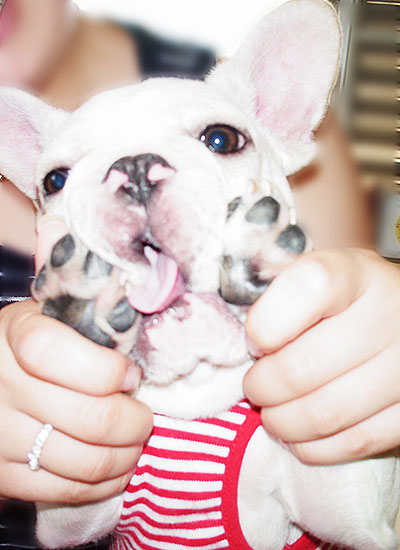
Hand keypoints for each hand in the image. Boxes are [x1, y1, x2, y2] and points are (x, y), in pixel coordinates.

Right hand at [0, 299, 151, 502]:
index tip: (132, 375)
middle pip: (91, 418)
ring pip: (87, 461)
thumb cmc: (37, 344)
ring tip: (135, 441)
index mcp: (18, 334)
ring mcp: (0, 435)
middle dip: (136, 421)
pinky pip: (67, 491)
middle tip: (145, 416)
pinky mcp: (3, 475)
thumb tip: (144, 347)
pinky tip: (119, 467)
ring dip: (127, 455)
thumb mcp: (54, 317)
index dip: (108, 369)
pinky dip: (106, 483)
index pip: (56, 352)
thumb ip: (93, 324)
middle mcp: (3, 385)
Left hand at [244, 248, 399, 463]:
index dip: (265, 324)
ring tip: (272, 412)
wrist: (399, 318)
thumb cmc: (345, 299)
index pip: (306, 289)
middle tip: (254, 386)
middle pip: (302, 368)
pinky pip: (353, 442)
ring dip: (282, 422)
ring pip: (324, 414)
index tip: (255, 340)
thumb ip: (276, 288)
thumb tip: (233, 327)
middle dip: (262, 386)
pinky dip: (313, 446)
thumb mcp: (315, 274)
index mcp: (355, 273)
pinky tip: (300, 433)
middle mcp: (389, 316)